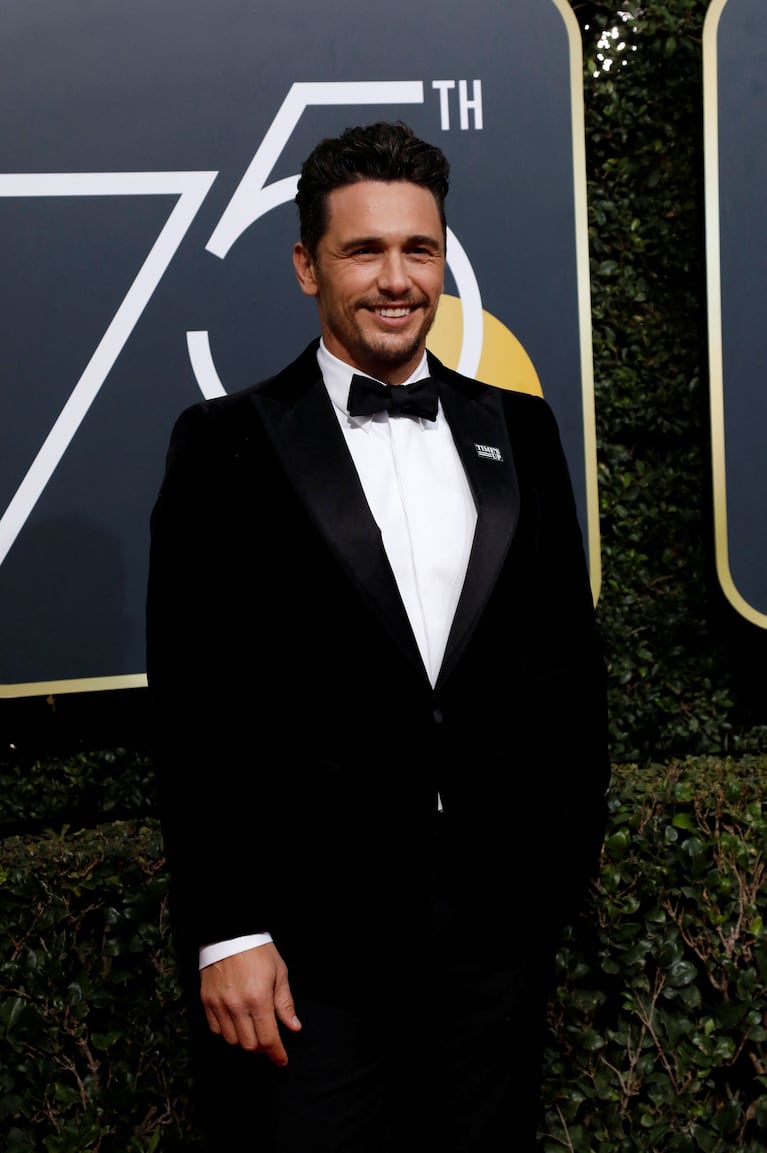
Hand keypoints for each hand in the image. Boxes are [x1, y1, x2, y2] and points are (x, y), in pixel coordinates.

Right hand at [200, 943, 300, 1064]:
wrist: (229, 933)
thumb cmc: (258, 951)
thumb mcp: (279, 972)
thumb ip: (285, 1003)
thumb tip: (293, 1027)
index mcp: (258, 999)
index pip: (268, 1038)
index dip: (276, 1053)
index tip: (282, 1060)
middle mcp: (237, 1006)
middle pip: (249, 1045)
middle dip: (261, 1047)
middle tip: (268, 1040)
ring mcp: (219, 1005)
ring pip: (231, 1040)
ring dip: (244, 1040)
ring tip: (252, 1028)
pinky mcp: (206, 1001)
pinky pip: (216, 1029)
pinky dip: (227, 1031)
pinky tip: (235, 1021)